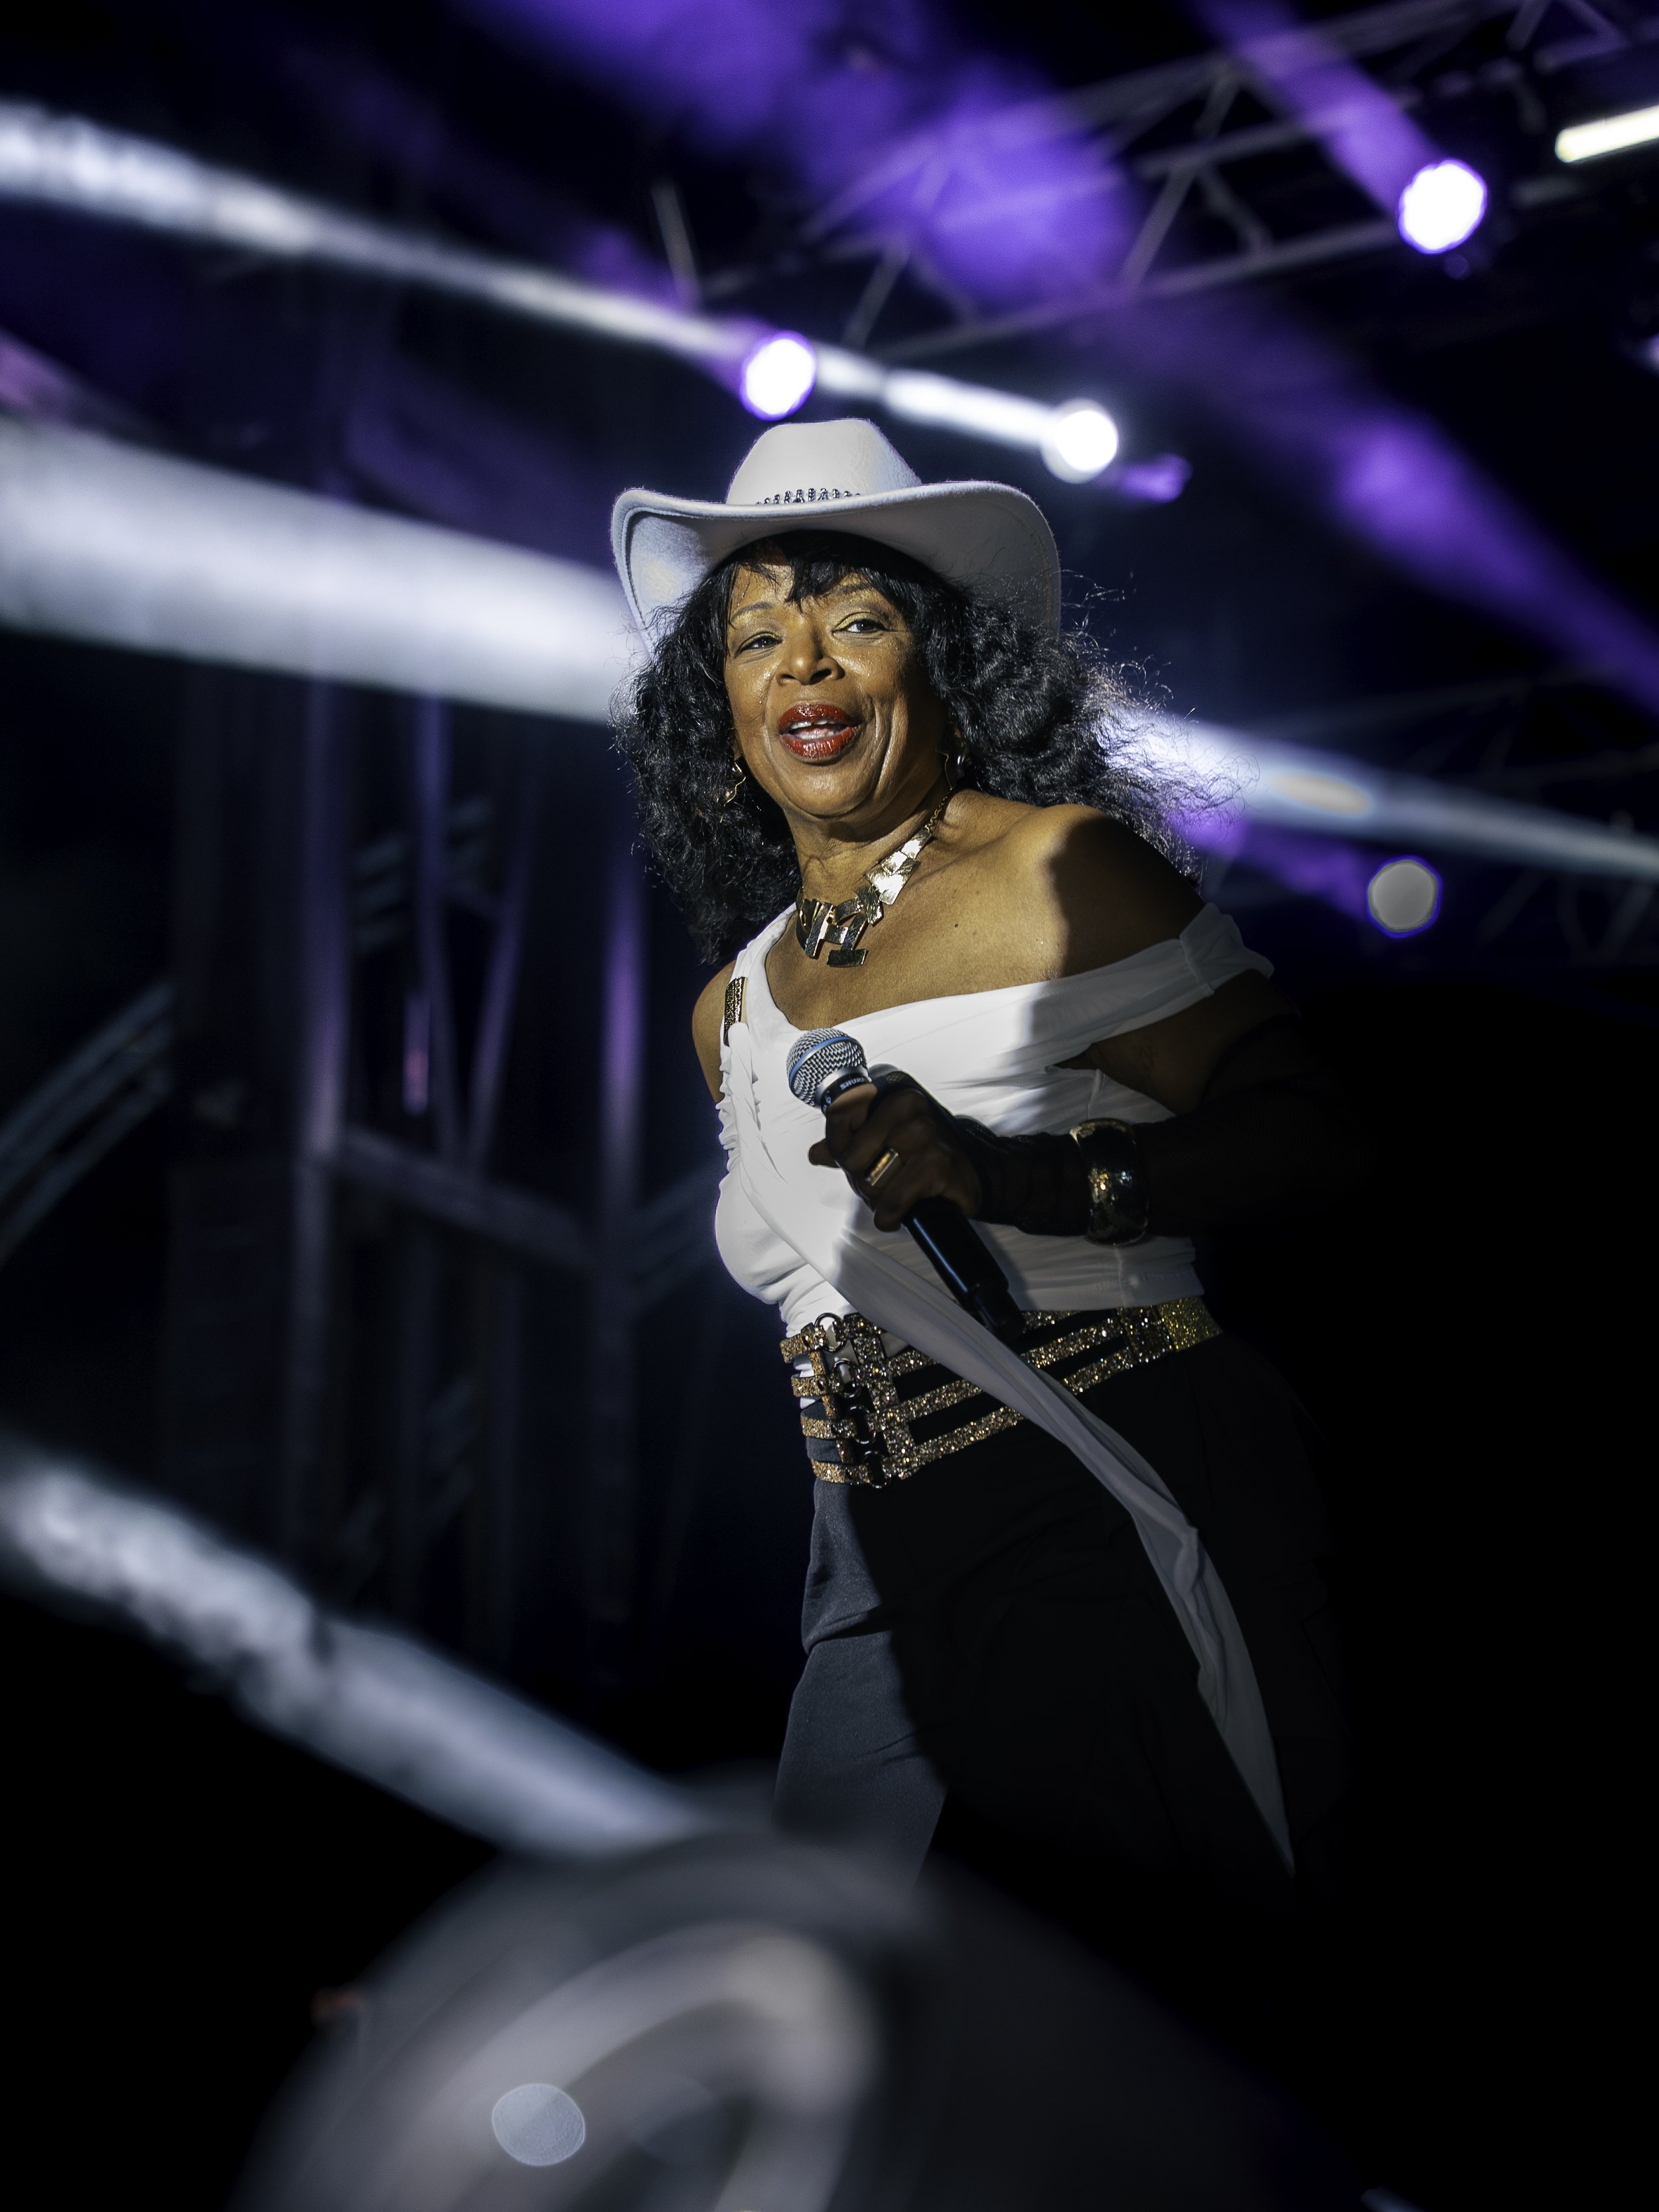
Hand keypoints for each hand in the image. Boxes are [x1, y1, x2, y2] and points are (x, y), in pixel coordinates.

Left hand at [807, 1078, 983, 1229]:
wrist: (979, 1174)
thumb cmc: (930, 1156)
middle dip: (860, 1181)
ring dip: (878, 1201)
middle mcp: (908, 1108)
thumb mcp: (891, 1140)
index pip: (840, 1116)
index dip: (837, 1147)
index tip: (851, 1161)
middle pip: (851, 1158)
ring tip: (896, 1195)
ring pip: (870, 1184)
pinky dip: (890, 1217)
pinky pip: (892, 1203)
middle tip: (881, 1184)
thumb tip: (816, 1153)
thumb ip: (852, 1144)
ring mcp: (924, 1135)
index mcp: (894, 1096)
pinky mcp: (936, 1166)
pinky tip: (899, 1214)